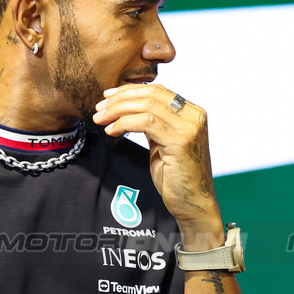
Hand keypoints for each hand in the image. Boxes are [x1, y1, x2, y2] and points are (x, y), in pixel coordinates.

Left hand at [92, 84, 222, 243]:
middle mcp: (194, 116)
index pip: (157, 90)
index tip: (107, 96)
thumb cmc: (176, 175)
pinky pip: (146, 123)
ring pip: (146, 106)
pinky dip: (125, 124)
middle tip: (99, 110)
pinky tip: (112, 131)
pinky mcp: (181, 142)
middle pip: (150, 94)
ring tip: (101, 120)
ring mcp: (189, 128)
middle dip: (119, 100)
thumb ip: (154, 122)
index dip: (129, 90)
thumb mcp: (163, 142)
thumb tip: (128, 106)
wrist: (193, 203)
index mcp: (192, 112)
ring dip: (118, 111)